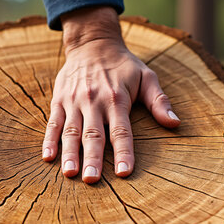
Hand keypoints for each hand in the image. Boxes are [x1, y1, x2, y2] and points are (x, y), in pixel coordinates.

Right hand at [41, 7, 179, 183]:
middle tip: (91, 180)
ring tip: (69, 174)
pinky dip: (49, 140)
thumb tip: (175, 123)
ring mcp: (74, 102)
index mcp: (117, 99)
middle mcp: (94, 101)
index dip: (123, 152)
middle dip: (92, 158)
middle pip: (93, 135)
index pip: (121, 131)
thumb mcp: (146, 76)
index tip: (124, 172)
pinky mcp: (59, 100)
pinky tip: (48, 157)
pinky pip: (53, 123)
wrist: (92, 43)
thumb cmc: (123, 65)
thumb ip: (159, 101)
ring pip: (71, 131)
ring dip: (70, 154)